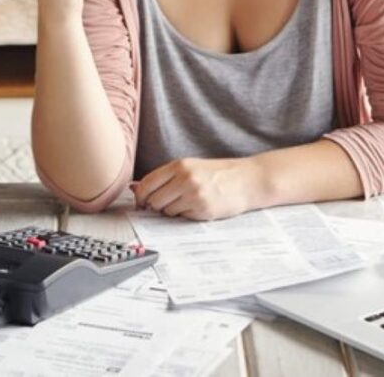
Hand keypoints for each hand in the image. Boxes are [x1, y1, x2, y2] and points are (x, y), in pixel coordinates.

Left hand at [131, 157, 260, 220]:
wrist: (247, 180)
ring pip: (166, 211)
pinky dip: (186, 215)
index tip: (142, 202)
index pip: (147, 183)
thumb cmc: (218, 173)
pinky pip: (181, 217)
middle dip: (156, 205)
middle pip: (153, 200)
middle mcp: (185, 179)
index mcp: (180, 165)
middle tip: (170, 201)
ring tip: (189, 201)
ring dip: (172, 210)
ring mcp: (194, 195)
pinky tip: (199, 206)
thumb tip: (136, 188)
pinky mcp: (202, 210)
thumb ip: (165, 177)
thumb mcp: (191, 167)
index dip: (140, 196)